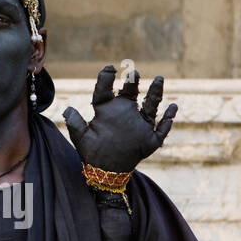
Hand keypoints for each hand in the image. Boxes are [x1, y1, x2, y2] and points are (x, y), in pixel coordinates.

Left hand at [62, 65, 177, 173]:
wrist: (107, 171)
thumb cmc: (93, 153)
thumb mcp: (82, 138)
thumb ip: (75, 123)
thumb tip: (67, 109)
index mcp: (107, 109)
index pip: (106, 90)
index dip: (107, 78)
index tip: (109, 68)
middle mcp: (124, 112)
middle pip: (130, 92)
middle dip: (132, 82)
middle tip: (133, 73)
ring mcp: (139, 123)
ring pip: (150, 105)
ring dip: (155, 92)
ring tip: (159, 79)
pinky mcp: (150, 137)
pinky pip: (162, 127)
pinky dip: (169, 118)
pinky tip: (173, 107)